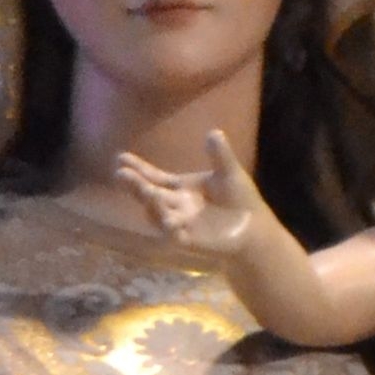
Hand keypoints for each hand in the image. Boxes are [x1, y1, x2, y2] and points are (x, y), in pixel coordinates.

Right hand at [117, 132, 261, 256]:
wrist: (254, 229)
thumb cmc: (238, 200)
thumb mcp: (229, 173)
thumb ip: (220, 156)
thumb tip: (214, 132)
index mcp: (180, 188)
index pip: (154, 177)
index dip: (138, 168)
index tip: (121, 157)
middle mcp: (175, 206)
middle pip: (150, 195)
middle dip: (136, 186)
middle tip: (120, 174)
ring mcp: (181, 225)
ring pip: (160, 216)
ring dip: (152, 206)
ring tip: (148, 193)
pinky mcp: (191, 242)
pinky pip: (177, 237)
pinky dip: (172, 230)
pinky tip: (169, 222)